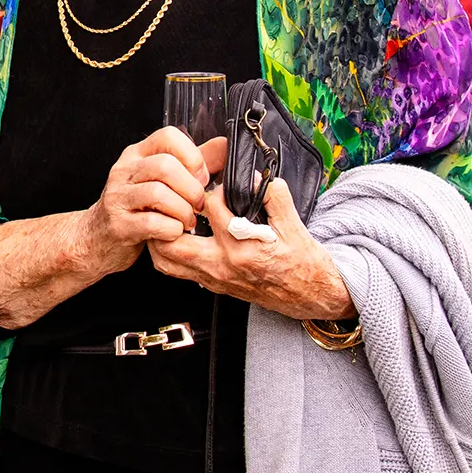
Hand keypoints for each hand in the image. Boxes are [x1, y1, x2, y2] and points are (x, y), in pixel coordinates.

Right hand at [78, 128, 213, 277]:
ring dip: (183, 211)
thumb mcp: (161, 180)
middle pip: (165, 166)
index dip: (192, 155)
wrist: (97, 238)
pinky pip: (153, 223)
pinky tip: (172, 233)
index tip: (201, 177)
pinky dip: (171, 230)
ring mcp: (118, 197)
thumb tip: (223, 146)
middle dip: (191, 188)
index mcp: (137, 155)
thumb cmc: (135, 207)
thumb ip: (192, 162)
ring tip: (187, 221)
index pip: (168, 136)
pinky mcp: (119, 225)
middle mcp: (124, 171)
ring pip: (159, 194)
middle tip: (198, 204)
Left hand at [147, 178, 353, 320]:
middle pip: (173, 240)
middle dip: (167, 216)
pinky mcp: (212, 286)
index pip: (210, 207)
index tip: (214, 182)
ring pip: (167, 260)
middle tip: (173, 200)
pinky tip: (174, 237)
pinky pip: (176, 271)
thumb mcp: (295, 225)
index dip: (209, 187)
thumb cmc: (302, 262)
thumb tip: (256, 177)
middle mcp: (223, 265)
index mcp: (243, 247)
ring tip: (167, 218)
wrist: (310, 295)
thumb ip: (275, 196)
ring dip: (160, 237)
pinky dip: (168, 253)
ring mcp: (215, 278)